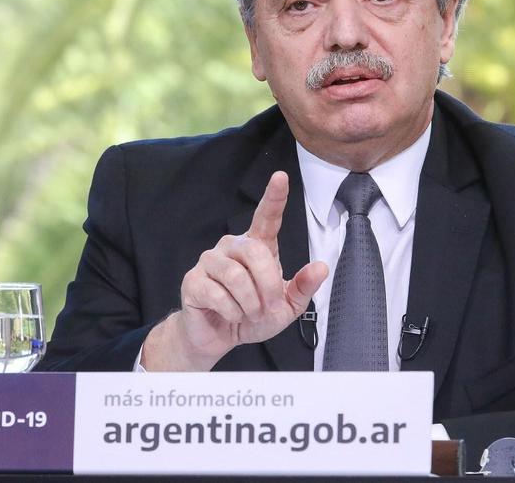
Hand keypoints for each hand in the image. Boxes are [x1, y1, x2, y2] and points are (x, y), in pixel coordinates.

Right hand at [141, 171, 327, 370]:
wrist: (219, 337)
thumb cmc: (253, 316)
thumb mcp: (286, 307)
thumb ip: (303, 287)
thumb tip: (321, 267)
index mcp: (258, 246)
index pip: (267, 217)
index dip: (274, 197)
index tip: (281, 176)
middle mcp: (232, 246)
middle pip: (256, 253)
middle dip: (268, 286)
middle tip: (268, 308)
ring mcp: (210, 261)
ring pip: (237, 276)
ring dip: (250, 303)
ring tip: (249, 313)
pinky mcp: (193, 280)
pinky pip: (218, 294)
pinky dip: (232, 312)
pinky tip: (230, 315)